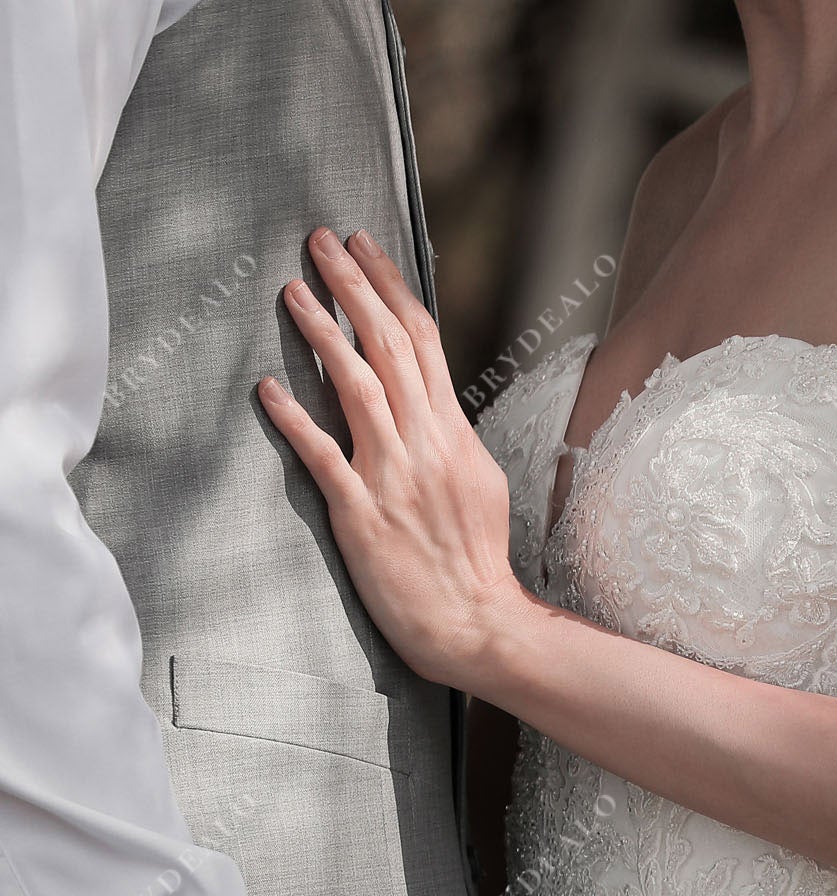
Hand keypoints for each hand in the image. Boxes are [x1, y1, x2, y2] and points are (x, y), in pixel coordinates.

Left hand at [259, 230, 522, 689]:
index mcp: (454, 434)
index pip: (422, 341)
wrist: (479, 624)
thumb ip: (451, 439)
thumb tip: (431, 404)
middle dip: (353, 287)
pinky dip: (295, 420)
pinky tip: (268, 389)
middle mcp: (425, 446)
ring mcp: (394, 479)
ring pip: (358, 388)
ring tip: (292, 292)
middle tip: (319, 241)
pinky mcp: (363, 517)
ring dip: (323, 334)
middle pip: (389, 347)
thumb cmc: (475, 563)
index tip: (363, 246)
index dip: (389, 286)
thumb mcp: (480, 485)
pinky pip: (325, 457)